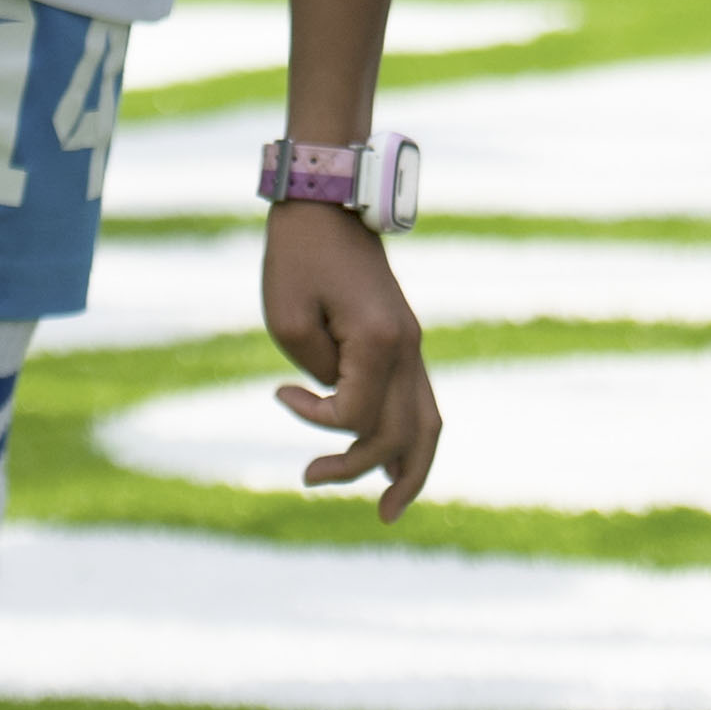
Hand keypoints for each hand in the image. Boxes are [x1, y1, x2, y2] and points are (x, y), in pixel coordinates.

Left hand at [263, 197, 439, 517]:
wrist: (327, 201)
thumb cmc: (298, 256)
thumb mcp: (289, 320)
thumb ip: (319, 375)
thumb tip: (342, 402)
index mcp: (380, 341)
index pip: (356, 414)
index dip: (314, 419)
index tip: (281, 393)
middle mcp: (407, 346)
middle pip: (402, 433)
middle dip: (362, 468)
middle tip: (310, 479)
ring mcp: (412, 342)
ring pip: (429, 421)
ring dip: (412, 468)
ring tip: (391, 508)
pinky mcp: (404, 336)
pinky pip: (421, 399)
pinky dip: (412, 436)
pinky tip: (396, 462)